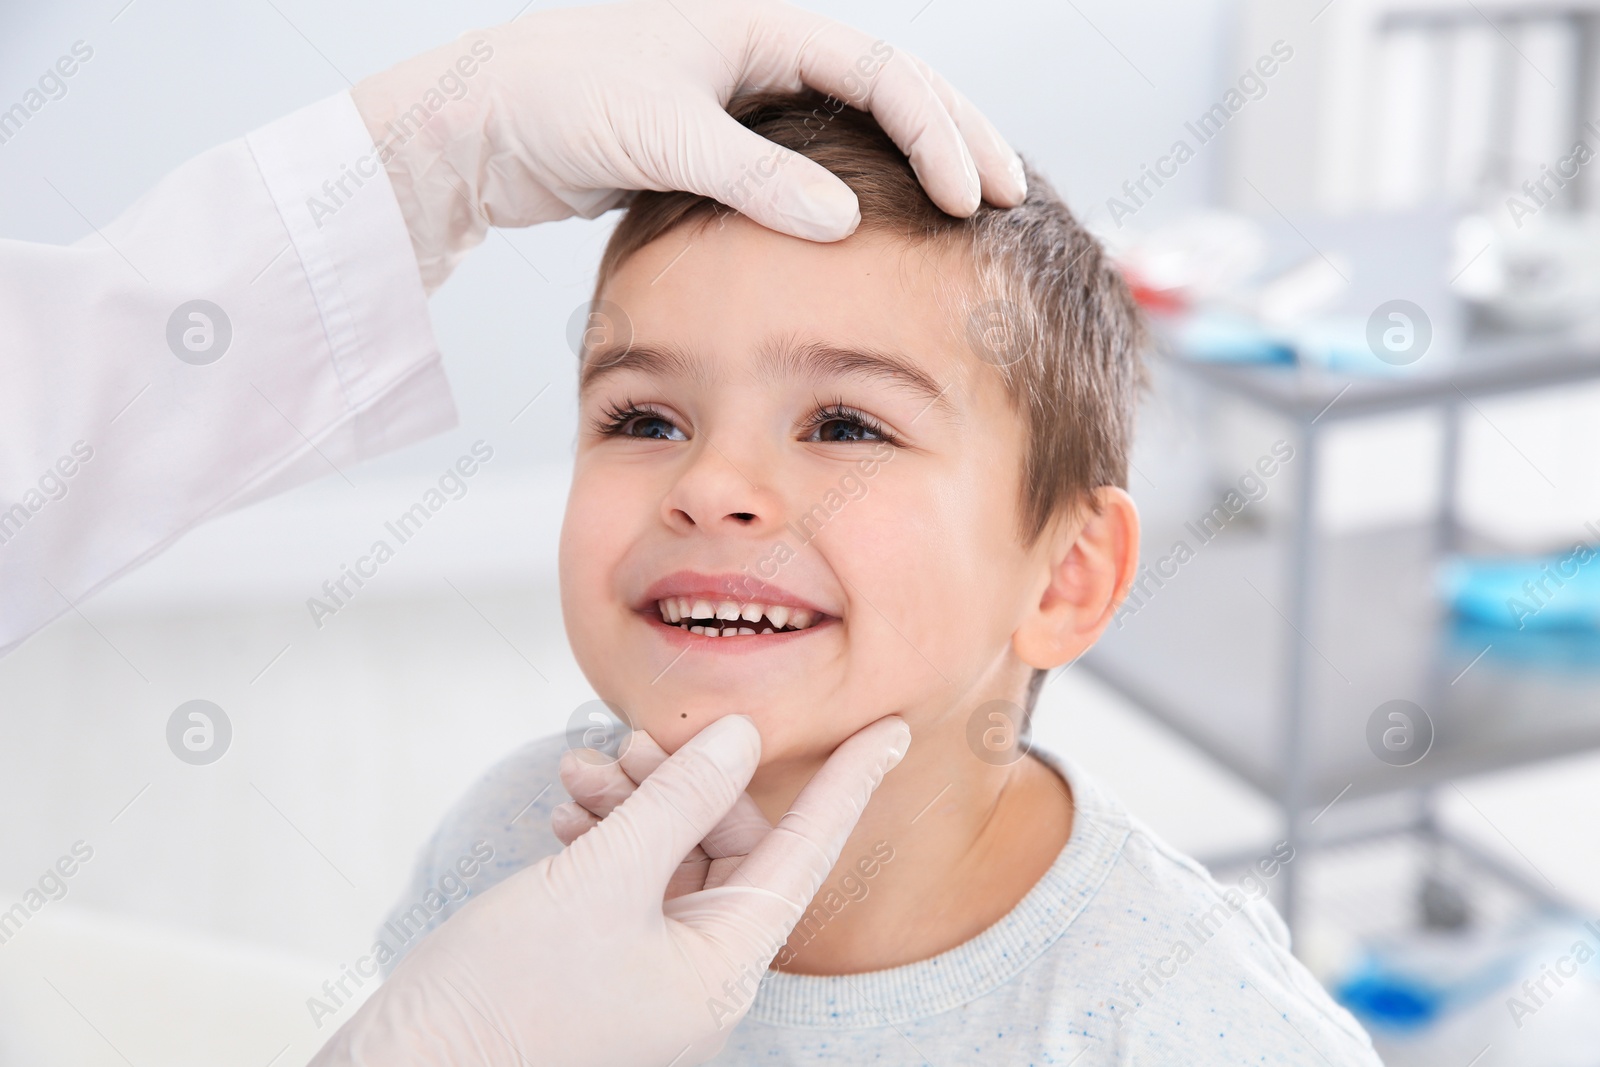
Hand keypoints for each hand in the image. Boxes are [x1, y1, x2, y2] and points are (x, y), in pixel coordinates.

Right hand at [310, 713, 909, 1066]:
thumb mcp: (598, 880)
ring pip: (669, 863)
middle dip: (682, 784)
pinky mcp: (603, 974)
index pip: (805, 855)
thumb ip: (676, 802)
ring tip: (580, 772)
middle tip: (632, 739)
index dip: (848, 785)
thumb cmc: (500, 1000)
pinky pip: (628, 890)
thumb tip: (742, 740)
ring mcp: (651, 980)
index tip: (893, 727)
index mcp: (722, 968)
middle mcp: (699, 978)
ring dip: (632, 806)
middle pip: (727, 850)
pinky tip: (567, 816)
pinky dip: (604, 843)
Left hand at [351, 0, 1025, 289]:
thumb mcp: (660, 135)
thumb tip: (848, 224)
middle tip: (1008, 199)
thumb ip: (752, 176)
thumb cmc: (558, 99)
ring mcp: (749, 95)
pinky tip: (882, 231)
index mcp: (764, 26)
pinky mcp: (726, 139)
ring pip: (860, 124)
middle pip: (893, 88)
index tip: (969, 197)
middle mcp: (767, 52)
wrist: (485, 118)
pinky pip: (816, 159)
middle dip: (954, 139)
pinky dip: (861, 187)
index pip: (884, 71)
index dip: (938, 132)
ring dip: (914, 164)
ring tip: (967, 216)